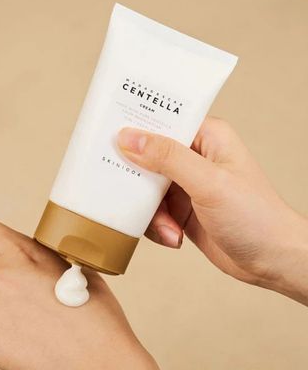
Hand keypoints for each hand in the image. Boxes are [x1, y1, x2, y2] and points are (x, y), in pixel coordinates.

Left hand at [0, 211, 157, 369]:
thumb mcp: (73, 267)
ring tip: (28, 313)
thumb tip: (28, 254)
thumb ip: (42, 256)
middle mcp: (0, 280)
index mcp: (22, 255)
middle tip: (3, 274)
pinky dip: (2, 329)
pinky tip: (29, 334)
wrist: (100, 361)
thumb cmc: (94, 313)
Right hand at [118, 117, 307, 304]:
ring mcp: (185, 184)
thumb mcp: (209, 182)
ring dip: (151, 212)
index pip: (163, 121)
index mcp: (206, 137)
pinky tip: (174, 236)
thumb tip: (130, 138)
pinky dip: (158, 226)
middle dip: (138, 179)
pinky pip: (152, 210)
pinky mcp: (181, 208)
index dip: (136, 128)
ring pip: (146, 188)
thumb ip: (168, 158)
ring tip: (170, 228)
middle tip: (125, 189)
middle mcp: (194, 157)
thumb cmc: (255, 216)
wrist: (271, 261)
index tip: (110, 138)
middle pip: (147, 156)